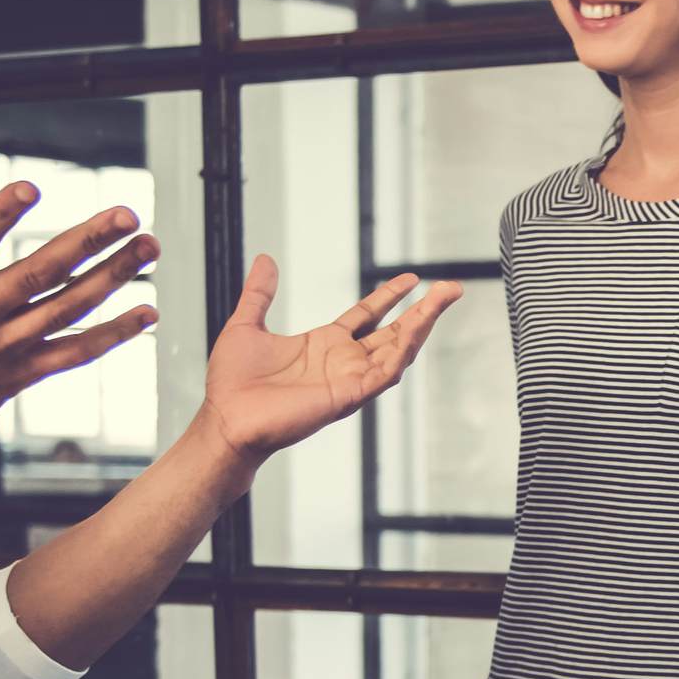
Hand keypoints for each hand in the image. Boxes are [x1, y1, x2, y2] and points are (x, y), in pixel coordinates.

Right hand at [0, 168, 159, 457]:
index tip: (30, 188)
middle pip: (39, 273)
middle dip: (87, 241)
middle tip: (126, 214)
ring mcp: (1, 346)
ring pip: (67, 308)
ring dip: (113, 277)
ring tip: (148, 247)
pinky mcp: (19, 373)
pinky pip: (75, 353)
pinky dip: (114, 335)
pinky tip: (147, 312)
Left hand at [198, 261, 461, 462]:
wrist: (226, 419)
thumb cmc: (233, 384)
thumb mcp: (247, 325)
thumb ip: (260, 293)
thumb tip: (265, 259)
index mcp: (324, 345)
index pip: (368, 316)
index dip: (390, 296)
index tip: (411, 278)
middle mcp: (343, 362)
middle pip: (394, 331)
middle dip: (424, 310)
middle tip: (452, 287)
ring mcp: (349, 380)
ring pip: (398, 350)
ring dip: (423, 325)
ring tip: (444, 299)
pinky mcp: (348, 397)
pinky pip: (384, 374)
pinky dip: (402, 354)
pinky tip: (416, 333)